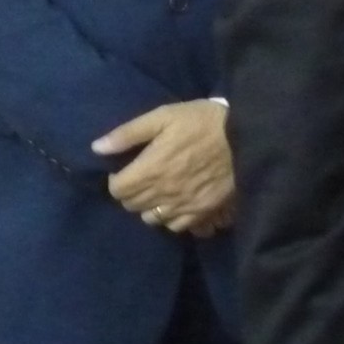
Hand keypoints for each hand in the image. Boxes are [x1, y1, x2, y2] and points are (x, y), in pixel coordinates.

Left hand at [95, 100, 233, 233]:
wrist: (247, 136)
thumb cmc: (202, 122)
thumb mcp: (164, 116)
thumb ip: (128, 133)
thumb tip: (97, 148)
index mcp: (149, 170)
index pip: (117, 190)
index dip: (117, 181)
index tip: (125, 171)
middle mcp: (162, 194)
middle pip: (133, 206)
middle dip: (132, 194)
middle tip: (143, 179)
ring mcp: (184, 207)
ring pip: (153, 219)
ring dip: (151, 207)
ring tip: (161, 193)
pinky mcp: (203, 213)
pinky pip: (179, 226)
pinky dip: (174, 218)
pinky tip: (179, 204)